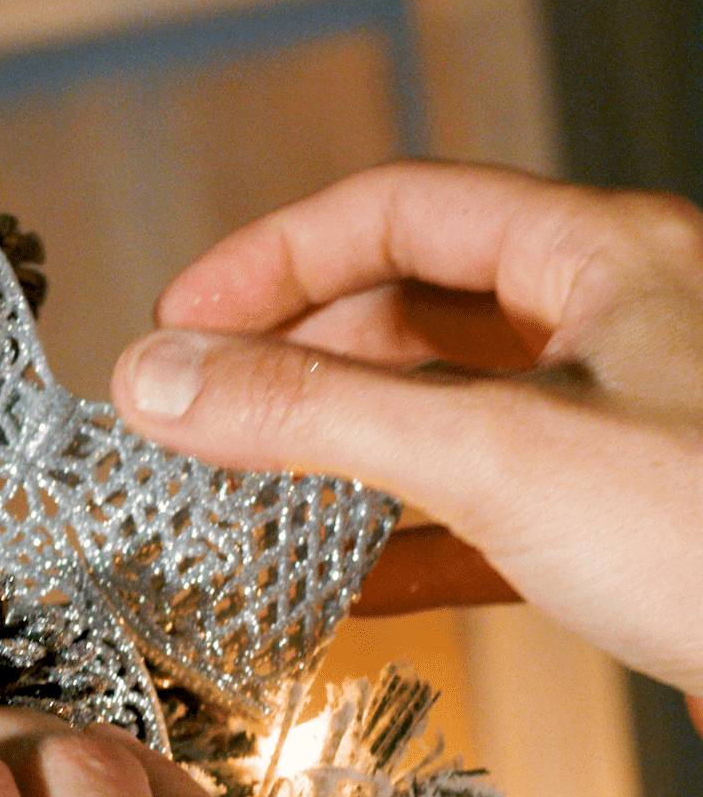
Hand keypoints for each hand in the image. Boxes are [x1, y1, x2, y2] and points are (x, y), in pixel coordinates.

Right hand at [109, 161, 702, 695]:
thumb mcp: (498, 452)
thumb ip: (315, 411)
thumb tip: (163, 380)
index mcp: (604, 259)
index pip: (395, 211)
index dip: (272, 259)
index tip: (182, 322)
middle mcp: (618, 328)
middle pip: (413, 309)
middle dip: (299, 358)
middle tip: (205, 413)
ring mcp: (627, 429)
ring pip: (448, 413)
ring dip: (345, 451)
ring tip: (254, 491)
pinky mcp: (632, 526)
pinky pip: (489, 511)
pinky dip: (407, 542)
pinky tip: (348, 585)